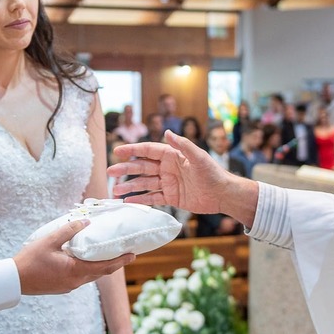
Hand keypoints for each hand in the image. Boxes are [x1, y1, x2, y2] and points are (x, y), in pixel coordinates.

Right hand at [14, 221, 133, 295]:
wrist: (14, 280)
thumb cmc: (30, 260)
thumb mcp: (49, 241)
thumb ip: (68, 230)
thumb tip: (85, 221)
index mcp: (75, 271)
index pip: (105, 267)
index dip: (120, 261)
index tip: (133, 254)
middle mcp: (76, 281)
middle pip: (101, 272)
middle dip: (115, 263)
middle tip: (127, 253)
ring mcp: (69, 286)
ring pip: (92, 276)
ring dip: (102, 267)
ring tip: (110, 255)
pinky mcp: (63, 286)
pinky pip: (82, 277)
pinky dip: (90, 269)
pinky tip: (87, 260)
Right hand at [109, 132, 239, 216]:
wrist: (223, 194)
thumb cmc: (213, 173)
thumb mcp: (198, 157)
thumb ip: (182, 145)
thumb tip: (167, 131)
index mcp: (172, 156)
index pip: (148, 151)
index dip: (132, 150)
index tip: (117, 152)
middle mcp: (168, 168)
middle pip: (142, 167)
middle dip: (126, 170)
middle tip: (110, 173)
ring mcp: (168, 183)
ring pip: (144, 184)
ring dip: (130, 186)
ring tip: (115, 191)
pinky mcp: (171, 197)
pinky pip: (152, 198)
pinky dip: (140, 199)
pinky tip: (128, 201)